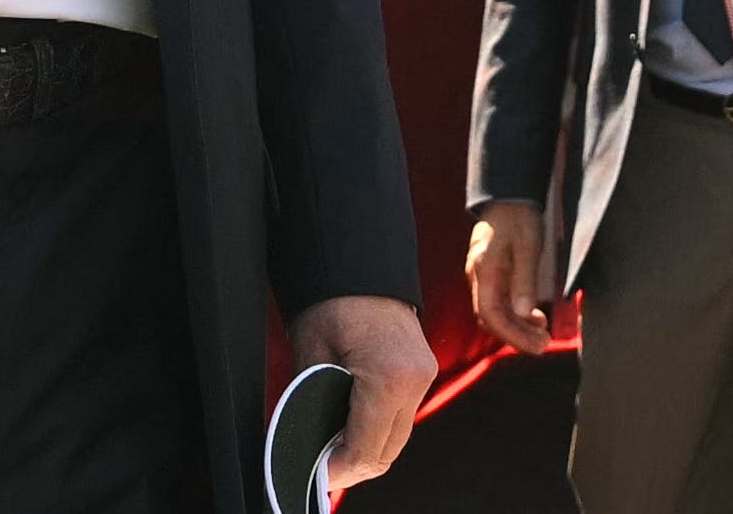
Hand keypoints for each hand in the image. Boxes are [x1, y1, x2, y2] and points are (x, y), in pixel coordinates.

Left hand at [291, 294, 432, 489]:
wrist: (360, 259)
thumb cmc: (331, 300)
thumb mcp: (311, 357)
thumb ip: (312, 408)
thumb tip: (308, 447)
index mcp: (388, 379)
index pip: (365, 451)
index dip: (337, 470)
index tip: (314, 473)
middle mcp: (415, 381)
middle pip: (386, 453)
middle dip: (352, 467)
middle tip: (321, 467)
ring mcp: (424, 375)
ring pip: (397, 439)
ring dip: (367, 450)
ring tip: (334, 449)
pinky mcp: (423, 370)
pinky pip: (402, 417)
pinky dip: (379, 429)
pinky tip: (353, 427)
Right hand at [464, 200, 562, 351]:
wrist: (509, 195)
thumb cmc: (519, 217)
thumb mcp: (528, 246)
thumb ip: (524, 280)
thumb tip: (523, 314)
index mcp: (484, 270)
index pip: (490, 315)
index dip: (512, 335)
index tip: (537, 345)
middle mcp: (478, 277)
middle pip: (491, 318)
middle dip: (516, 336)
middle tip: (544, 344)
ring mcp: (482, 276)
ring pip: (495, 313)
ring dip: (517, 327)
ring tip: (543, 334)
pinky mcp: (490, 275)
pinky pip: (499, 302)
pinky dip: (515, 315)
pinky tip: (534, 317)